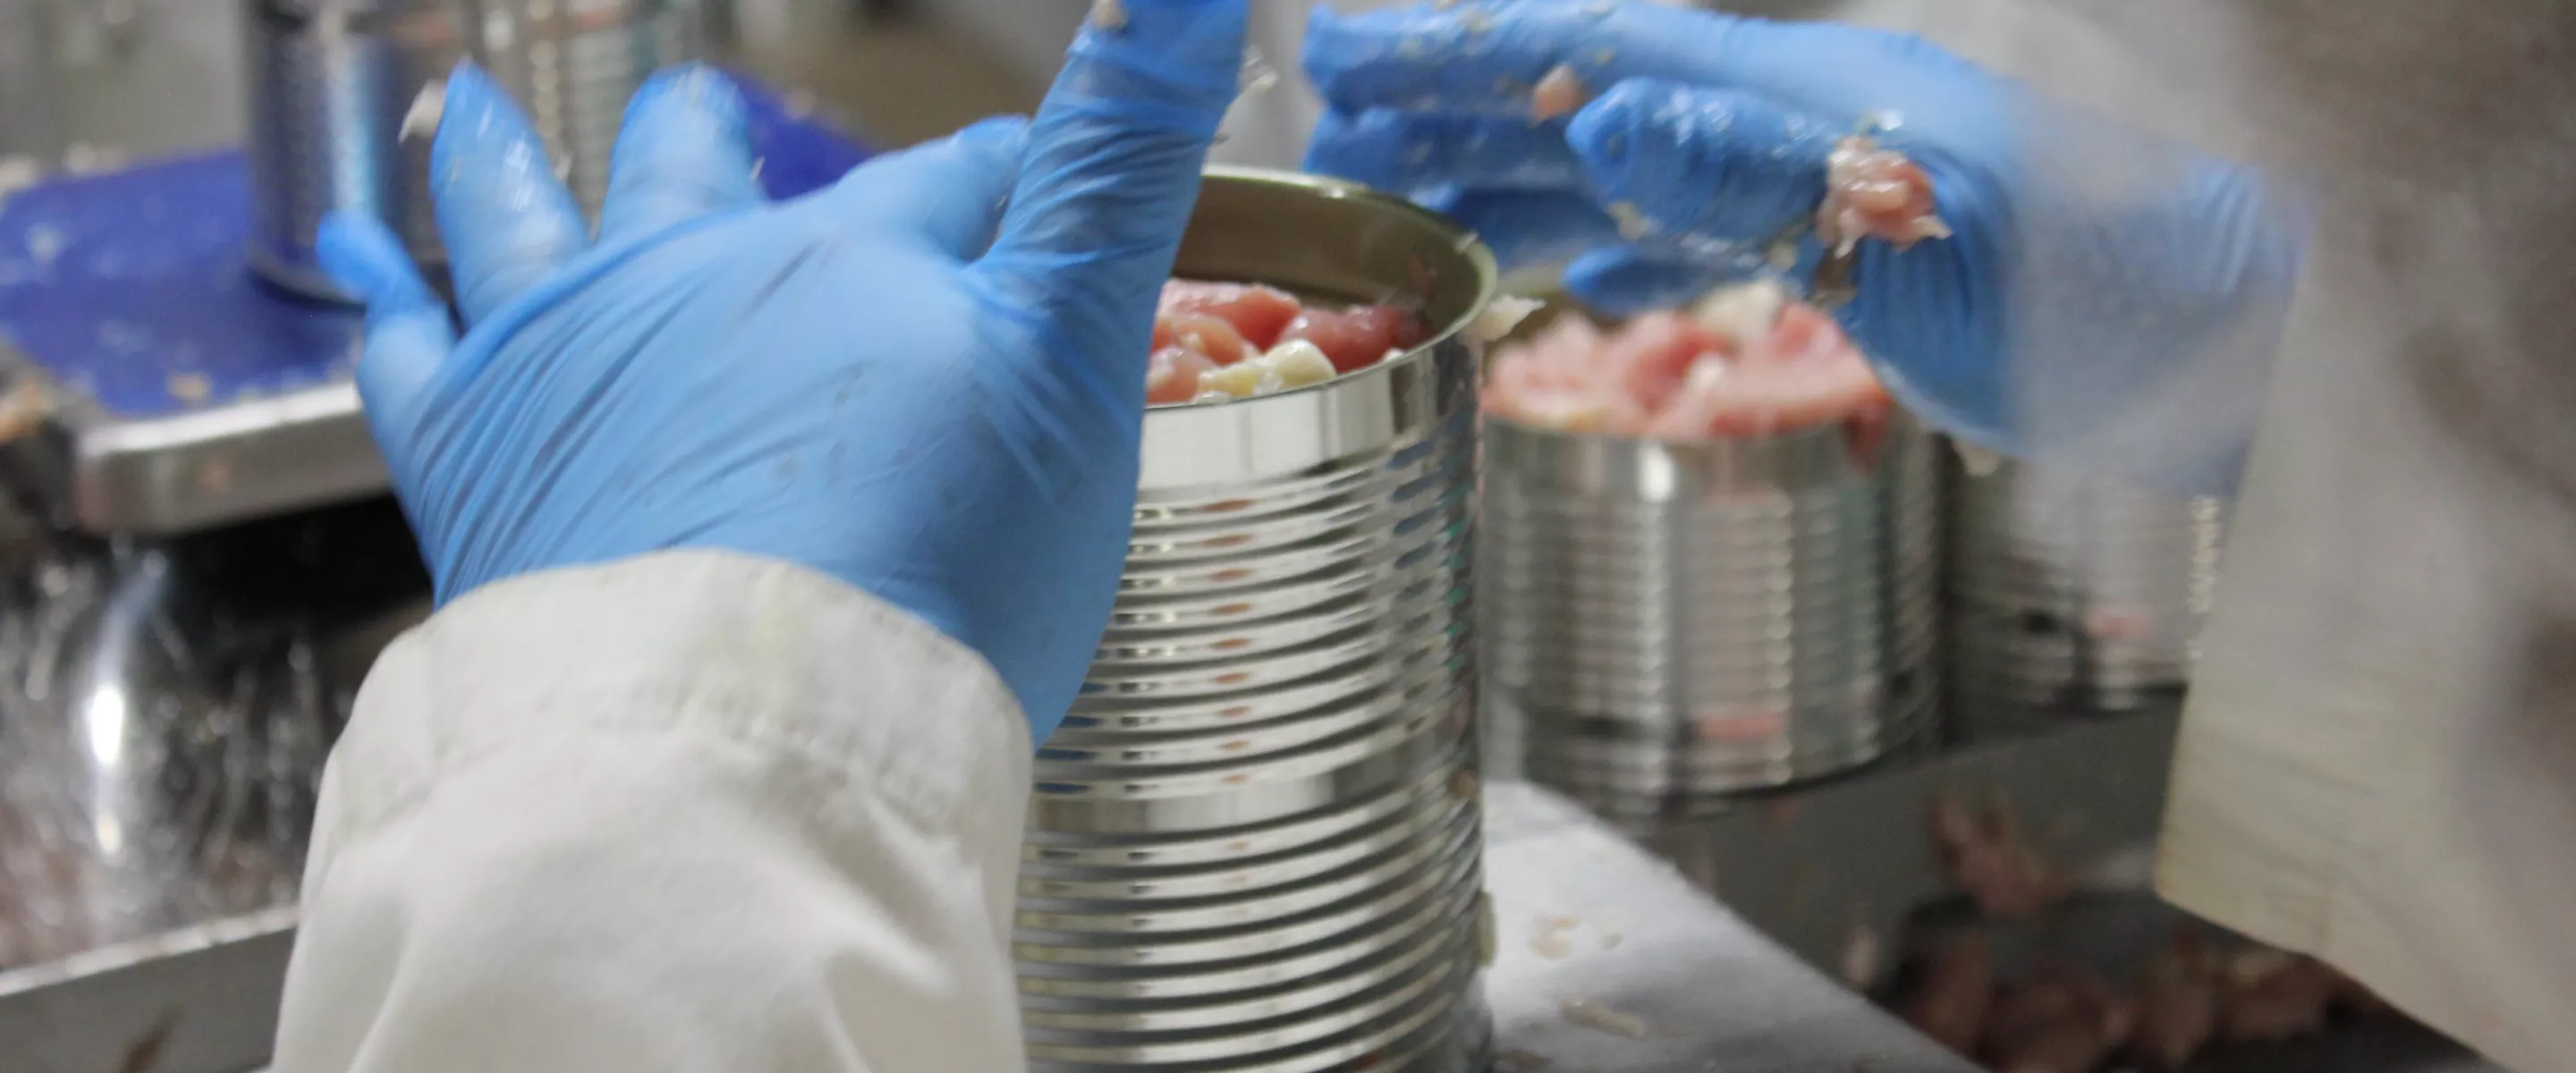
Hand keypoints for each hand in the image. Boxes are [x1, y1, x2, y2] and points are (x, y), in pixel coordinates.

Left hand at [319, 1, 1248, 740]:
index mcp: (860, 262)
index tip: (1027, 178)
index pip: (956, 185)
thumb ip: (1122, 168)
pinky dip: (386, 299)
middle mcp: (706, 280)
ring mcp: (579, 358)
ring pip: (531, 220)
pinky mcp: (482, 457)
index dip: (1005, 176)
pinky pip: (409, 351)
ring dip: (509, 163)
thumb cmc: (939, 560)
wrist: (753, 726)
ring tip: (475, 112)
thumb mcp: (1076, 355)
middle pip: (707, 181)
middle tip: (688, 106)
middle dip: (709, 143)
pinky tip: (361, 264)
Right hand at [1303, 1, 2302, 491]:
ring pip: (1627, 166)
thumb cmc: (2125, 298)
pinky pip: (1695, 233)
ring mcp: (1829, 184)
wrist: (2258, 346)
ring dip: (1500, 175)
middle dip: (1447, 107)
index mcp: (1810, 94)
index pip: (1600, 48)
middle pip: (1588, 96)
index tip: (1344, 50)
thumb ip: (1768, 177)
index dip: (1461, 49)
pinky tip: (1556, 264)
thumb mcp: (1940, 241)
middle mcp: (1803, 123)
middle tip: (1325, 128)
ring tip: (1392, 195)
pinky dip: (1603, 242)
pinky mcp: (1861, 256)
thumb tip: (1600, 123)